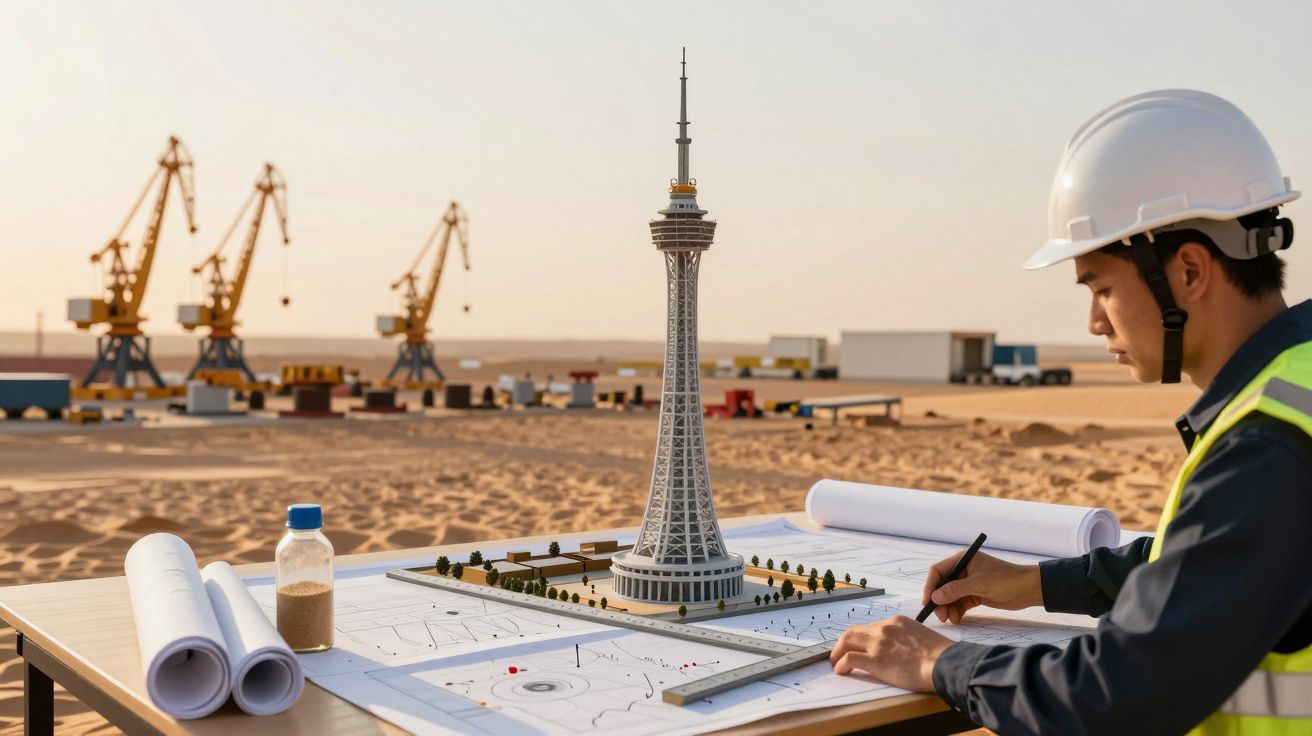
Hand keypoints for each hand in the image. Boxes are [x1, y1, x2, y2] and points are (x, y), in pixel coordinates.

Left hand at [829, 616, 952, 690]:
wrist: (944, 663)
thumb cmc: (940, 654)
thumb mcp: (921, 636)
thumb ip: (907, 638)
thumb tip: (903, 649)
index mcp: (896, 622)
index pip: (871, 627)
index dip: (862, 638)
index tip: (859, 646)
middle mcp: (884, 628)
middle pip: (854, 631)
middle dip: (844, 641)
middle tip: (839, 652)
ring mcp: (878, 643)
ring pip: (847, 641)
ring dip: (837, 651)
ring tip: (835, 661)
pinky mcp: (875, 660)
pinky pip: (849, 659)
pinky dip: (841, 664)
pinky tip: (841, 671)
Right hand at [922, 550, 1042, 623]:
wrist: (1028, 590)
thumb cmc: (1005, 580)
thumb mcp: (978, 584)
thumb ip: (955, 590)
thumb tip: (935, 597)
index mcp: (963, 560)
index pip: (938, 571)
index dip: (930, 586)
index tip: (928, 601)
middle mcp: (963, 570)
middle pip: (943, 585)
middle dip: (940, 600)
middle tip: (940, 615)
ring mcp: (969, 583)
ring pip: (951, 596)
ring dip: (948, 608)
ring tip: (950, 619)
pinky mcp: (975, 594)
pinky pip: (960, 603)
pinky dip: (957, 611)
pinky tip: (957, 618)